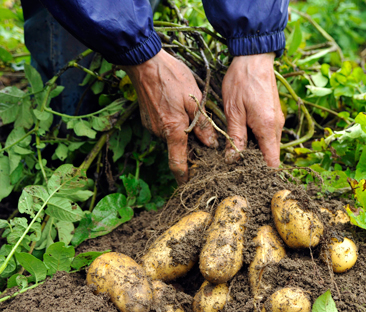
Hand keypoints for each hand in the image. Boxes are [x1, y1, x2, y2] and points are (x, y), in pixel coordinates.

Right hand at [122, 50, 217, 183]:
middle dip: (190, 148)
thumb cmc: (172, 77)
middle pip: (178, 148)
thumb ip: (202, 124)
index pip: (178, 162)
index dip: (184, 176)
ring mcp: (151, 125)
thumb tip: (210, 144)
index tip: (189, 185)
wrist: (144, 61)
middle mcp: (160, 132)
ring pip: (172, 137)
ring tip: (191, 117)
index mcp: (173, 130)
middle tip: (203, 139)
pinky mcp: (148, 118)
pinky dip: (173, 125)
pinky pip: (164, 127)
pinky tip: (179, 109)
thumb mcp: (194, 98)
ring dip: (182, 133)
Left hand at [222, 52, 283, 167]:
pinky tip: (241, 138)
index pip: (272, 162)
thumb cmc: (242, 81)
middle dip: (255, 164)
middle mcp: (276, 127)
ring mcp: (276, 120)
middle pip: (270, 155)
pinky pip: (267, 135)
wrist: (254, 57)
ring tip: (236, 154)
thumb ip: (235, 138)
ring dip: (255, 152)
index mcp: (268, 129)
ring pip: (268, 145)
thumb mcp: (233, 112)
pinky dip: (257, 140)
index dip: (262, 174)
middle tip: (236, 169)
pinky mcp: (273, 114)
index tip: (248, 181)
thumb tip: (232, 160)